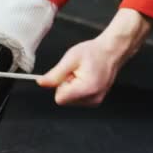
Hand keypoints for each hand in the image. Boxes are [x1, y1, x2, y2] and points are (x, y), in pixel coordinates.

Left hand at [37, 9, 152, 106]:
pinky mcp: (95, 100)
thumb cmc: (94, 52)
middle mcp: (92, 99)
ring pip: (70, 100)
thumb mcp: (70, 59)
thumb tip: (41, 83)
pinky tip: (85, 78)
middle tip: (75, 72)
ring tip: (81, 74)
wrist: (112, 51)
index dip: (60, 85)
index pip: (60, 99)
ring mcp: (95, 101)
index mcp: (86, 89)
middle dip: (66, 85)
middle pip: (65, 100)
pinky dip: (78, 89)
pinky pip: (78, 98)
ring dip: (72, 87)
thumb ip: (55, 74)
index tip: (68, 74)